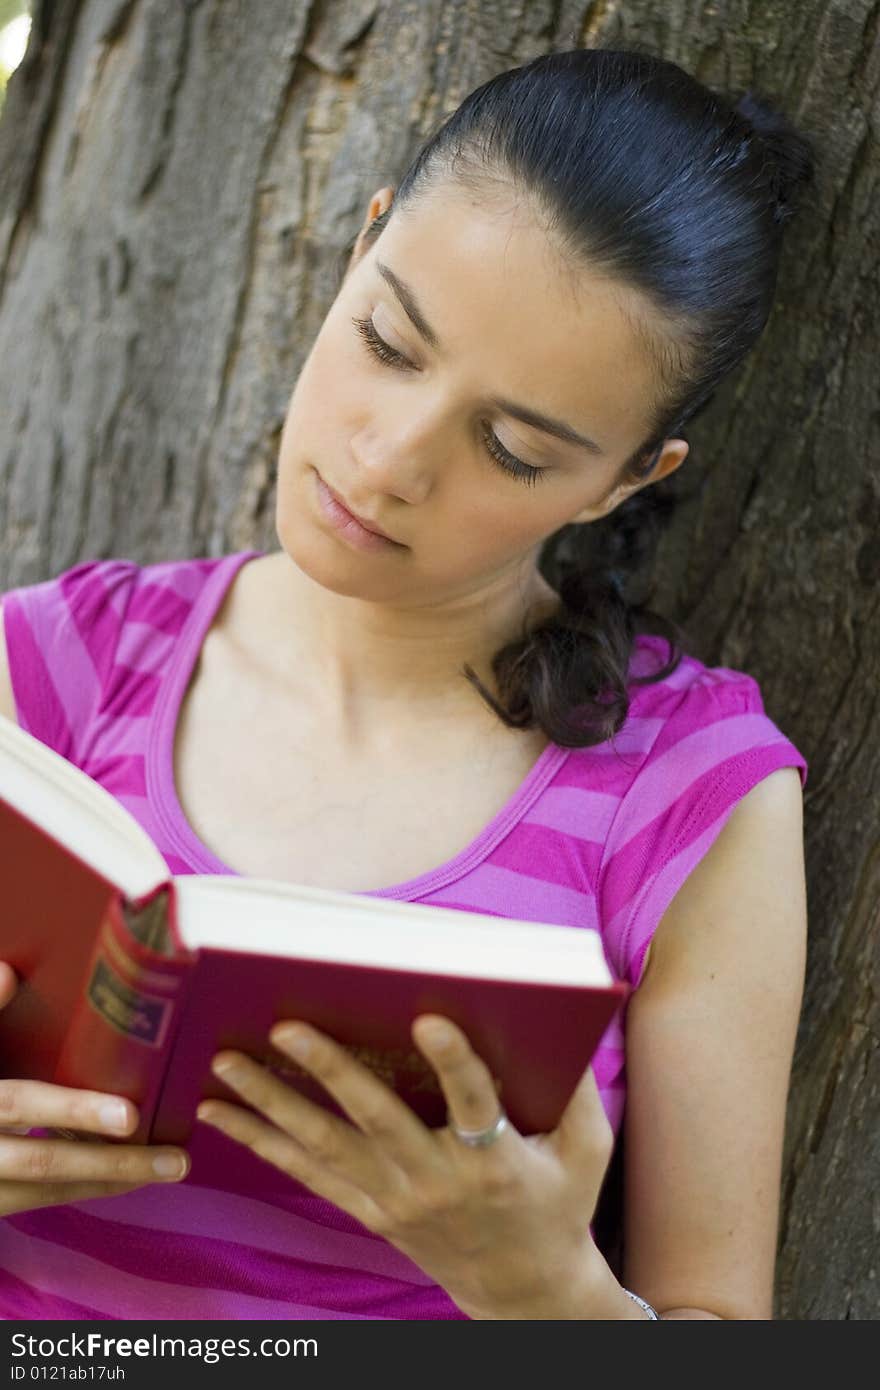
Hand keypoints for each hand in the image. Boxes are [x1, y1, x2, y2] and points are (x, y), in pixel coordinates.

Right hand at [0, 962, 189, 1215]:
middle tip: (176, 1161)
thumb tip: (7, 971)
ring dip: (109, 1181)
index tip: (128, 1117)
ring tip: (168, 1169)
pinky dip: (84, 1187)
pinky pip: (38, 1198)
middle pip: (44, 1162)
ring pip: (47, 1190)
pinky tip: (123, 1177)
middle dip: (113, 1163)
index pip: (20, 1104)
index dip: (72, 1111)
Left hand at [195, 1013, 614, 1318]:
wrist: (524, 1288)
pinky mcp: (372, 1212)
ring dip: (271, 1103)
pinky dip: (264, 1143)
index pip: (474, 1102)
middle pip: (377, 1120)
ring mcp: (397, 1199)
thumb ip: (577, 1087)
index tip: (428, 1018)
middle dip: (329, 1071)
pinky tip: (225, 1115)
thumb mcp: (587, 1150)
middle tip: (286, 1027)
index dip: (454, 1061)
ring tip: (226, 1064)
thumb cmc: (560, 1204)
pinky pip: (311, 1175)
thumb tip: (570, 1014)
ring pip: (326, 1146)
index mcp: (496, 1161)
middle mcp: (438, 1180)